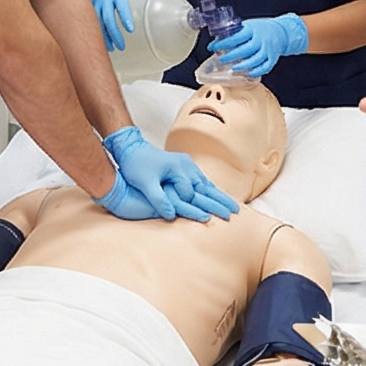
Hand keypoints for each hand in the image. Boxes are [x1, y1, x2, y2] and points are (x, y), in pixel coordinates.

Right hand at [77, 0, 159, 52]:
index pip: (121, 5)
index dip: (125, 17)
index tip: (130, 29)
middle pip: (108, 18)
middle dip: (115, 34)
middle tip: (122, 46)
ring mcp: (94, 2)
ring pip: (98, 23)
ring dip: (105, 37)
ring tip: (112, 49)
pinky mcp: (87, 7)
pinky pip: (91, 23)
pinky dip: (97, 34)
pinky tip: (102, 43)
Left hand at [98, 126, 239, 221]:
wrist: (131, 147)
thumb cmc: (136, 164)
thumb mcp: (145, 183)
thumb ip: (158, 199)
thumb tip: (171, 215)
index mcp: (178, 169)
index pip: (189, 193)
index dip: (191, 206)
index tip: (202, 218)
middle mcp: (186, 166)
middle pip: (206, 188)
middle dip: (220, 201)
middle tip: (234, 213)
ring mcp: (187, 165)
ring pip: (207, 184)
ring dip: (220, 196)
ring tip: (233, 207)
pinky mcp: (185, 166)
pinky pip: (201, 181)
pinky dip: (211, 190)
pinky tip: (217, 196)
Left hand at [209, 12, 307, 78]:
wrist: (281, 32)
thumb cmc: (261, 30)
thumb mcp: (248, 26)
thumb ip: (235, 33)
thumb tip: (217, 40)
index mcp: (252, 30)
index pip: (237, 37)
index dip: (224, 43)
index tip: (213, 47)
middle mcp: (261, 40)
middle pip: (246, 49)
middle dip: (231, 56)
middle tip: (221, 60)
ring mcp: (268, 50)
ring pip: (255, 60)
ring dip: (242, 66)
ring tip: (232, 69)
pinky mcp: (272, 59)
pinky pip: (264, 67)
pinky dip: (255, 72)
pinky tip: (247, 74)